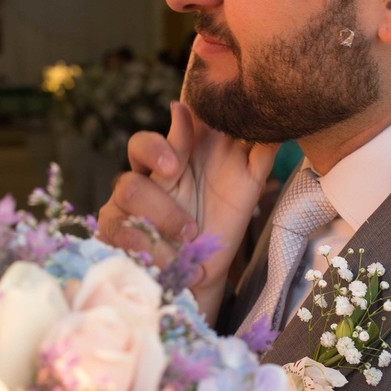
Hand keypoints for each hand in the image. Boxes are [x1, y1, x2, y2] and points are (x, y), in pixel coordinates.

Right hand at [98, 102, 276, 318]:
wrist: (202, 274)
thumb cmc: (221, 224)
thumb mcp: (246, 189)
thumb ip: (257, 155)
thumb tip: (276, 127)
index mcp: (183, 155)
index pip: (173, 126)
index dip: (177, 124)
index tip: (186, 116)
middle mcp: (152, 173)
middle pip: (138, 145)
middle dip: (154, 150)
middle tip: (172, 169)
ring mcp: (129, 200)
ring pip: (129, 187)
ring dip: (162, 215)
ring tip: (189, 239)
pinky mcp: (114, 227)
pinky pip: (115, 227)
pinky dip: (145, 245)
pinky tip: (170, 259)